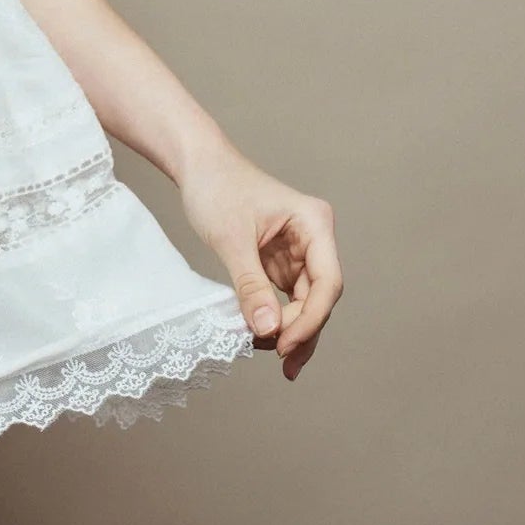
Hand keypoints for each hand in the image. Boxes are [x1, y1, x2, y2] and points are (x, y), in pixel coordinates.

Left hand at [176, 146, 341, 380]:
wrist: (197, 165)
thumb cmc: (216, 186)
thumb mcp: (231, 238)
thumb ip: (251, 285)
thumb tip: (269, 331)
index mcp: (314, 223)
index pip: (328, 282)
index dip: (311, 319)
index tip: (285, 345)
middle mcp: (313, 238)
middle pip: (319, 297)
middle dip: (300, 330)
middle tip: (277, 358)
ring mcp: (298, 251)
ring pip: (304, 302)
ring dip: (289, 329)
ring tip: (266, 351)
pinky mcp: (280, 261)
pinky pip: (285, 297)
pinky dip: (276, 317)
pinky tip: (263, 337)